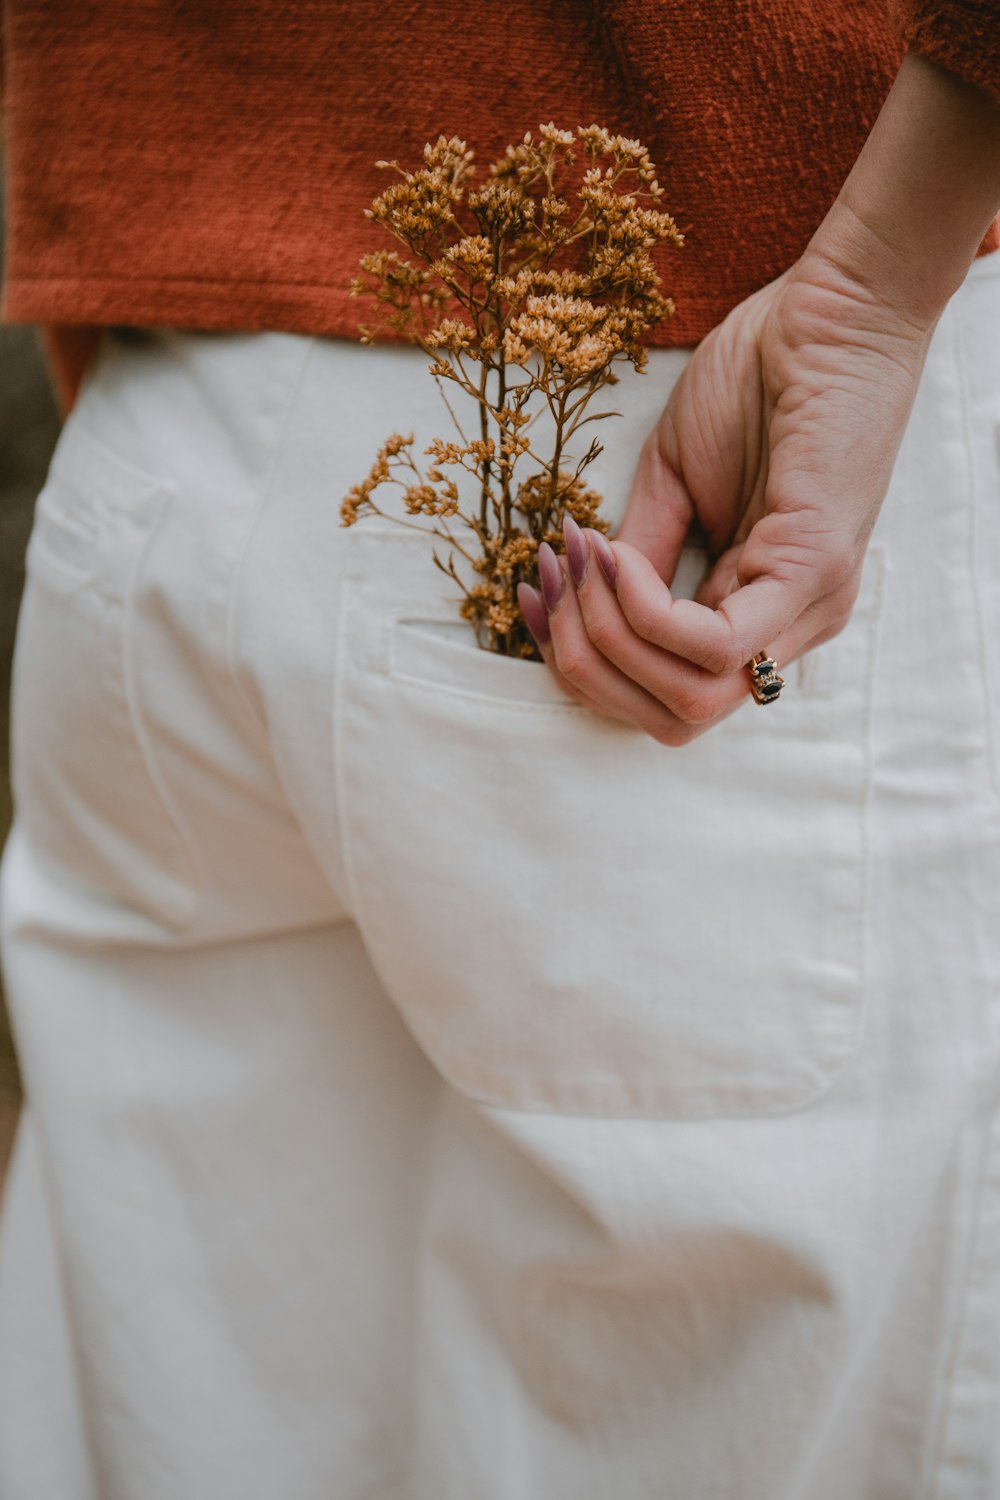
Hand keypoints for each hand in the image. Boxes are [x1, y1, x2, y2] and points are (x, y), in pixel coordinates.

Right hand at [518, 251, 930, 743]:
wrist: (828, 306)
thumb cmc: (759, 381)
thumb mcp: (674, 485)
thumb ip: (640, 558)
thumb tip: (583, 608)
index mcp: (759, 613)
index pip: (667, 695)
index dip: (586, 664)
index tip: (535, 595)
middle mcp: (789, 628)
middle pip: (674, 718)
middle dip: (587, 665)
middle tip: (552, 584)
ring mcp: (807, 607)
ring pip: (692, 698)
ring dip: (608, 638)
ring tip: (580, 562)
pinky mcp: (813, 572)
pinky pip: (713, 644)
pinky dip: (643, 611)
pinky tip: (616, 555)